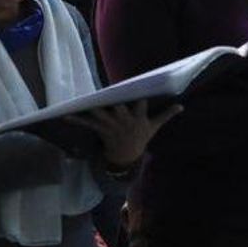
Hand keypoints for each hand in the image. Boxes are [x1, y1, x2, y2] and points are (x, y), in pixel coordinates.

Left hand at [66, 102, 181, 167]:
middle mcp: (125, 122)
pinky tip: (66, 116)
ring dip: (91, 110)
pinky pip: (88, 124)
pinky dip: (77, 120)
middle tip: (108, 94)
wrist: (127, 157)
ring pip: (101, 116)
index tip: (138, 89)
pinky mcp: (102, 131)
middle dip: (114, 104)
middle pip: (119, 110)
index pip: (140, 106)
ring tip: (80, 103)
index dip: (139, 99)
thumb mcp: (154, 127)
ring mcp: (112, 127)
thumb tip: (181, 106)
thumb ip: (166, 115)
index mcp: (139, 119)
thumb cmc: (141, 138)